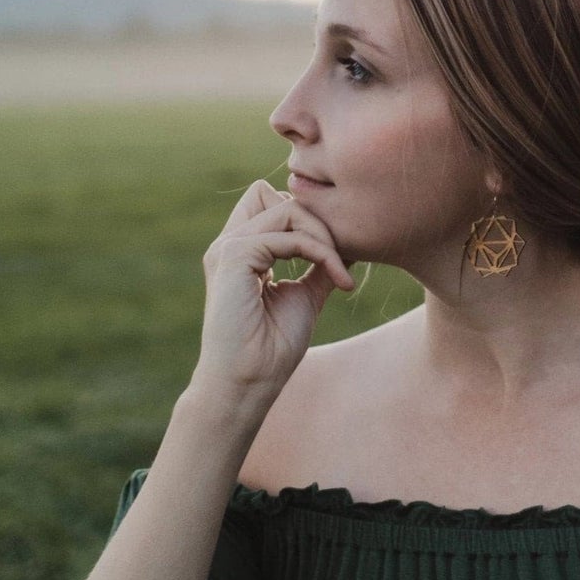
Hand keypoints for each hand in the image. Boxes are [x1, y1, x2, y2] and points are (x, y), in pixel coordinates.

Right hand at [192, 180, 355, 403]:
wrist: (248, 383)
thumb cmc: (272, 348)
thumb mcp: (305, 295)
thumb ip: (320, 265)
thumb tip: (351, 242)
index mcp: (241, 251)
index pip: (270, 199)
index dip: (307, 216)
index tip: (336, 253)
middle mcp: (230, 243)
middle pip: (281, 195)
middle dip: (319, 221)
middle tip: (342, 261)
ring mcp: (228, 248)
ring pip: (289, 209)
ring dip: (325, 238)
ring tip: (341, 275)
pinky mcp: (234, 257)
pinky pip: (290, 236)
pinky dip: (322, 254)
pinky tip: (338, 283)